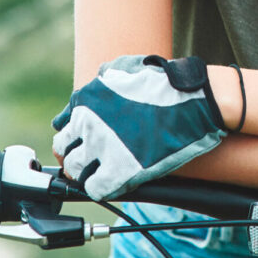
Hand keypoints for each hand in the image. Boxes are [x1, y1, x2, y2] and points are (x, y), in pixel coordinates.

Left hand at [51, 55, 227, 200]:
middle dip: (78, 157)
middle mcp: (87, 124)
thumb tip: (85, 96)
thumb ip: (100, 80)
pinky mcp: (119, 170)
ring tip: (106, 171)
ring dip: (88, 173)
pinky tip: (115, 181)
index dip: (75, 141)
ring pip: (76, 172)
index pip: (63, 132)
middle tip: (95, 161)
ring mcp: (101, 148)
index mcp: (86, 102)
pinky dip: (102, 188)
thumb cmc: (164, 81)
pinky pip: (95, 189)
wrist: (195, 99)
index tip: (87, 145)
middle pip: (66, 152)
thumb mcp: (125, 68)